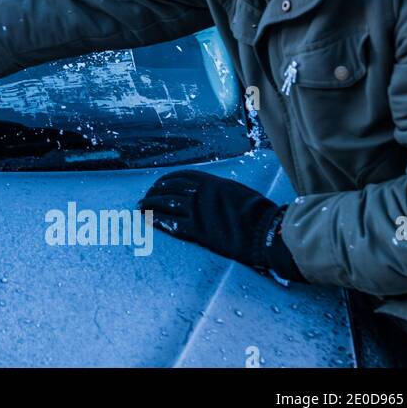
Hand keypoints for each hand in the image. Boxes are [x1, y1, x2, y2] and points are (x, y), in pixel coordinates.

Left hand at [138, 170, 303, 282]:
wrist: (266, 231)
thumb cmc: (257, 213)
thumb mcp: (235, 192)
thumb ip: (217, 190)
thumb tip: (207, 191)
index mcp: (211, 182)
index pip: (180, 176)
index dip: (164, 181)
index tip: (157, 186)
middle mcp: (201, 193)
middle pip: (168, 189)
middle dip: (153, 193)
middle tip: (144, 199)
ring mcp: (198, 211)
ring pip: (166, 204)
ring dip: (149, 205)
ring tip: (140, 208)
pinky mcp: (198, 230)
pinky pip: (171, 224)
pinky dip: (156, 220)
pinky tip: (148, 220)